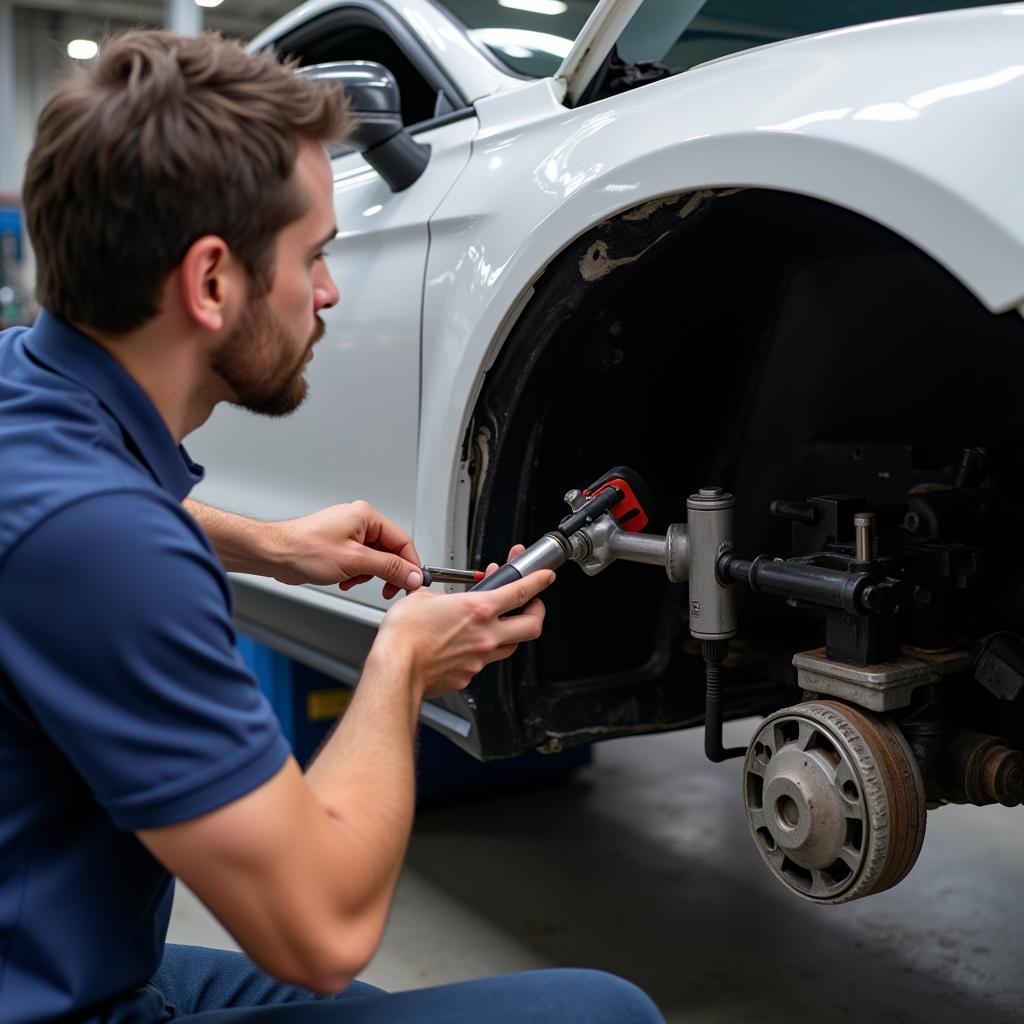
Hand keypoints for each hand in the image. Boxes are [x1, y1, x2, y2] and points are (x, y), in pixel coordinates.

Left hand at [269, 501, 421, 598]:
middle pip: (389, 551)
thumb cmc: (304, 549)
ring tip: (352, 580)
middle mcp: (359, 521)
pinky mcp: (339, 546)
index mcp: (366, 516)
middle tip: (388, 589)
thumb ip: (389, 568)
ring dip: (367, 575)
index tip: (414, 583)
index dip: (411, 565)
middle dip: (385, 572)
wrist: (274, 554)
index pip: (402, 541)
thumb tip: (412, 574)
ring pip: (374, 559)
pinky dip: (355, 574)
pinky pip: (359, 562)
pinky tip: (343, 579)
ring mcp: (348, 534)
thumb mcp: (355, 561)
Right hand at [371, 548, 553, 699]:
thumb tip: (437, 599)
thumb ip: (438, 596)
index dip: (539, 581)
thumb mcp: (421, 598)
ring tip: (502, 624)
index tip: (546, 576)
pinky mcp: (469, 675)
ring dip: (512, 633)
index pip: (521, 591)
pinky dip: (482, 652)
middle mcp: (485, 635)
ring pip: (512, 646)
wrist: (396, 670)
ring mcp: (480, 657)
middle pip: (532, 625)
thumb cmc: (404, 637)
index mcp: (478, 609)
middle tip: (532, 604)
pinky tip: (469, 646)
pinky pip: (485, 662)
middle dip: (538, 611)